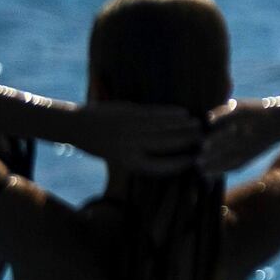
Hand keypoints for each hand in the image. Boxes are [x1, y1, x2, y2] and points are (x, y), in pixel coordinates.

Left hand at [73, 96, 227, 176]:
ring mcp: (129, 129)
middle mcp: (130, 146)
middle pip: (166, 145)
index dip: (180, 164)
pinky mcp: (127, 114)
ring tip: (198, 124)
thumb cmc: (97, 145)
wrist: (73, 126)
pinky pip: (154, 114)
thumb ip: (139, 157)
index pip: (160, 166)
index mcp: (127, 161)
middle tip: (206, 139)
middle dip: (188, 142)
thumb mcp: (116, 157)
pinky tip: (182, 112)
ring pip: (163, 128)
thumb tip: (162, 159)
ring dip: (183, 126)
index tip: (194, 161)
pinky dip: (170, 113)